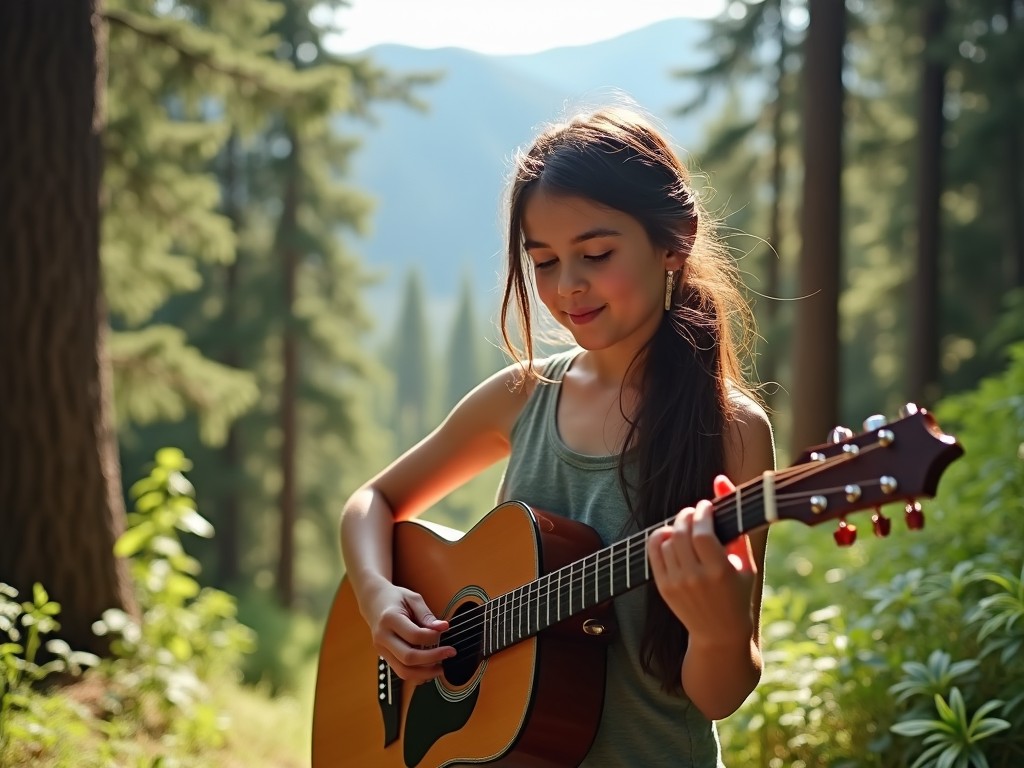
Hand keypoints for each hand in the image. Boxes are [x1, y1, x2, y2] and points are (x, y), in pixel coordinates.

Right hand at [364, 582, 455, 683]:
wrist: (374, 602)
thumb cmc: (395, 598)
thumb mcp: (413, 599)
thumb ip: (427, 615)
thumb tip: (443, 628)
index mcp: (389, 619)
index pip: (414, 635)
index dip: (433, 637)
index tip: (445, 631)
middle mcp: (383, 637)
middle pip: (409, 657)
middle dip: (432, 658)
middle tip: (450, 653)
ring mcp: (381, 649)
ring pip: (404, 671)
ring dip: (425, 673)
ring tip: (442, 667)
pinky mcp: (384, 657)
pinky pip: (401, 671)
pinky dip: (417, 674)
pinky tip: (429, 669)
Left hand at [647, 474, 756, 645]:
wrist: (719, 634)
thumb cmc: (738, 592)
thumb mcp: (744, 560)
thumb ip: (735, 520)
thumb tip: (720, 479)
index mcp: (720, 572)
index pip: (702, 533)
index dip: (702, 513)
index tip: (706, 506)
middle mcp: (696, 579)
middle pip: (682, 533)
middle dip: (687, 515)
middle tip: (696, 513)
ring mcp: (676, 584)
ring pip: (666, 540)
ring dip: (676, 526)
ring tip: (687, 526)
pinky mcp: (663, 587)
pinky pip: (654, 551)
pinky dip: (660, 537)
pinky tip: (673, 537)